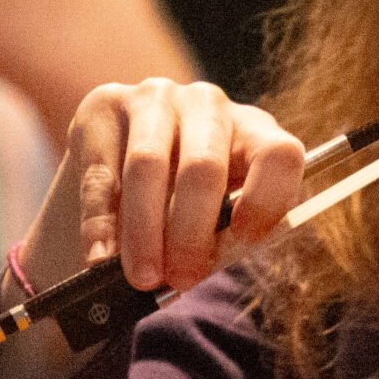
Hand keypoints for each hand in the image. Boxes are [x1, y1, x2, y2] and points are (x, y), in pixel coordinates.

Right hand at [0, 78, 304, 378]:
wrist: (122, 159)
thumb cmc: (186, 199)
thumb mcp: (217, 214)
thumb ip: (220, 239)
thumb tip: (200, 269)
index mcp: (253, 130)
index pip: (278, 154)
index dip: (267, 199)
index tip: (245, 239)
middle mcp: (208, 104)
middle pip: (204, 166)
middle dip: (191, 232)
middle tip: (181, 279)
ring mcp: (154, 98)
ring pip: (148, 165)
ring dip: (144, 231)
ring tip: (143, 277)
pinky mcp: (102, 106)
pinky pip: (101, 172)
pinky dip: (100, 224)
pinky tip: (101, 258)